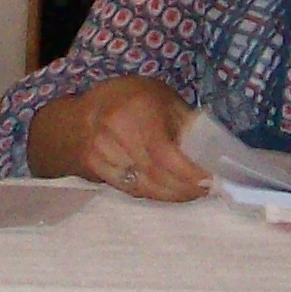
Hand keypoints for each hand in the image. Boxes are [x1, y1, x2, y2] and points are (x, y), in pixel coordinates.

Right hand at [27, 75, 210, 200]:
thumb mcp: (160, 96)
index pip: (164, 153)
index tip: (210, 180)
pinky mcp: (97, 171)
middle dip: (186, 187)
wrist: (77, 115)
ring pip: (145, 186)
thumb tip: (213, 148)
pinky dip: (156, 194)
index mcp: (136, 110)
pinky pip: (133, 190)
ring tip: (193, 192)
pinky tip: (170, 192)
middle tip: (207, 189)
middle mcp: (115, 133)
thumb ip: (184, 120)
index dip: (188, 172)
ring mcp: (102, 155)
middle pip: (156, 174)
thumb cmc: (128, 99)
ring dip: (173, 194)